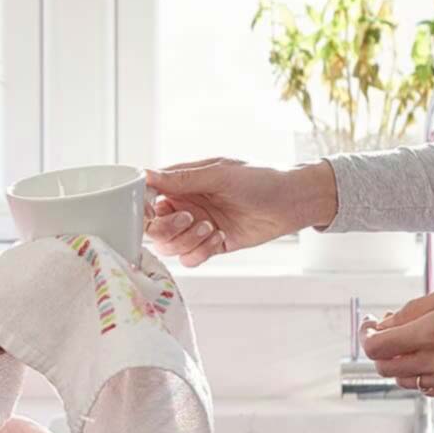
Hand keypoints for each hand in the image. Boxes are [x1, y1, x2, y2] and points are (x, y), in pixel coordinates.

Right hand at [144, 158, 334, 266]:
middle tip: (189, 219)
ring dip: (186, 241)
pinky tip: (220, 238)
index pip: (147, 197)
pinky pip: (190, 258)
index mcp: (182, 183)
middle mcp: (185, 205)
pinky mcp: (211, 245)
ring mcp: (197, 227)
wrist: (291, 201)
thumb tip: (145, 174)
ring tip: (210, 228)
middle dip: (167, 228)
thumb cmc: (259, 179)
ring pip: (170, 247)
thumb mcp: (219, 175)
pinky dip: (200, 253)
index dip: (142, 208)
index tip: (148, 213)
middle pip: (153, 228)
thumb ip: (181, 179)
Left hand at [361, 281, 433, 397]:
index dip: (366, 337)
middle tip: (387, 333)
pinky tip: (433, 357)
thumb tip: (384, 324)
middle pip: (387, 369)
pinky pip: (431, 389)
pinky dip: (423, 376)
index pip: (377, 348)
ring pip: (407, 382)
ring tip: (413, 342)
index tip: (369, 327)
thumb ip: (411, 312)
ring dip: (401, 365)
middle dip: (380, 351)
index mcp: (430, 335)